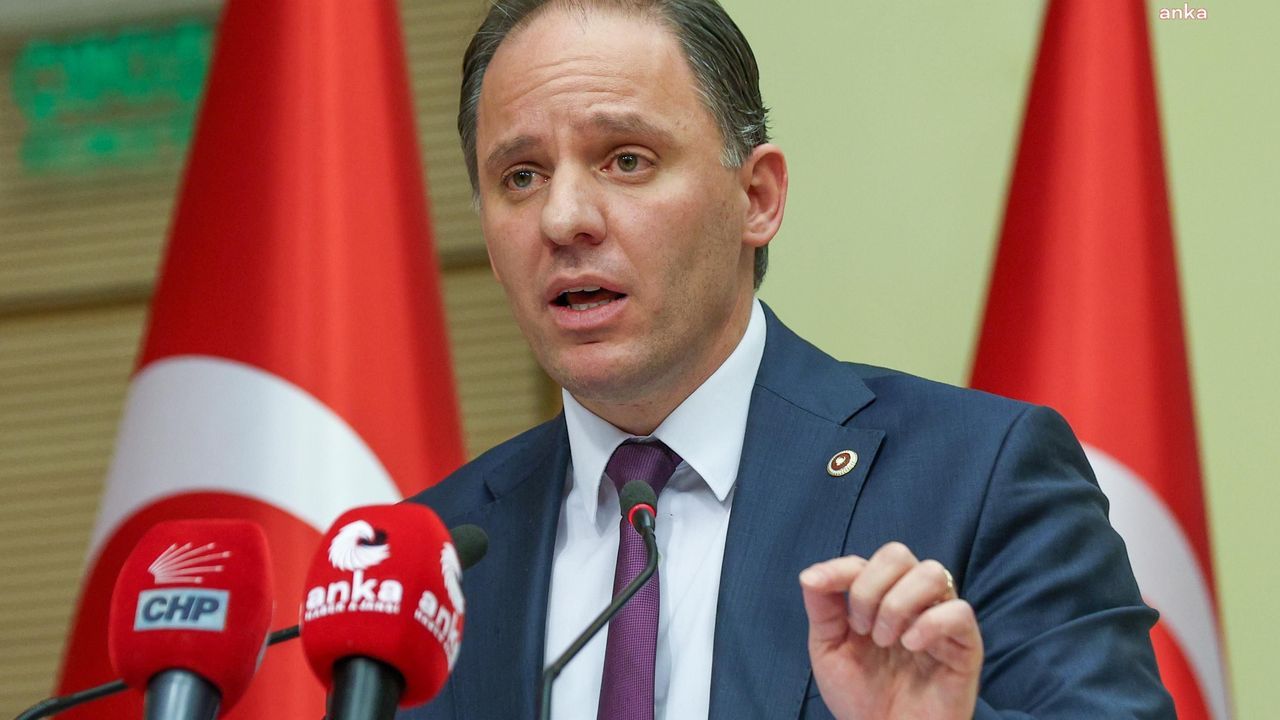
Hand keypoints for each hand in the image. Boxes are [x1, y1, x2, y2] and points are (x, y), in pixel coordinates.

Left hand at [799, 542, 981, 719]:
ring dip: (898, 603)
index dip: (839, 569)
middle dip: (870, 587)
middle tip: (862, 629)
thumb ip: (822, 609)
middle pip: (898, 554)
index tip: (816, 585)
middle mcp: (913, 601)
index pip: (865, 561)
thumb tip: (810, 574)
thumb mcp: (829, 650)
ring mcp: (941, 620)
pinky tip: (911, 646)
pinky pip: (960, 612)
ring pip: (932, 572)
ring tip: (887, 640)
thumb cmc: (860, 696)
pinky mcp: (966, 646)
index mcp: (880, 598)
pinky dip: (930, 622)